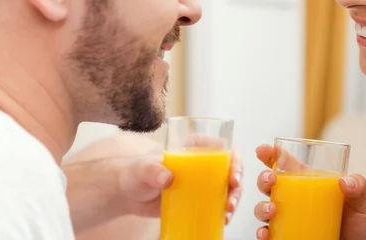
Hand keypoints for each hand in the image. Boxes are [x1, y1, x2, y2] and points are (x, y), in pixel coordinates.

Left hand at [118, 147, 243, 223]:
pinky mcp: (199, 197)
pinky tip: (224, 220)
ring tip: (227, 214)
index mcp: (194, 146)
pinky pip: (218, 202)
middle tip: (230, 202)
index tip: (233, 178)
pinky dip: (224, 211)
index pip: (223, 147)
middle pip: (231, 168)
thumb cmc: (134, 173)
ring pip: (228, 187)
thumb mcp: (142, 169)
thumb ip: (152, 170)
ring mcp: (203, 180)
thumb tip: (167, 177)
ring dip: (234, 199)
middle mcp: (204, 161)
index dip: (235, 160)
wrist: (128, 194)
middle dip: (237, 185)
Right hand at [253, 144, 365, 239]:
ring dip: (261, 207)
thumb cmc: (358, 226)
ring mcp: (288, 219)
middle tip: (270, 180)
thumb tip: (345, 182)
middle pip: (270, 183)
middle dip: (263, 178)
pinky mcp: (285, 237)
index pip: (287, 164)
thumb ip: (358, 187)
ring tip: (271, 210)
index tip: (262, 149)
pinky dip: (262, 233)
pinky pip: (267, 234)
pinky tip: (266, 233)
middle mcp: (294, 200)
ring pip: (263, 208)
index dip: (271, 154)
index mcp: (309, 183)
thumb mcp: (362, 203)